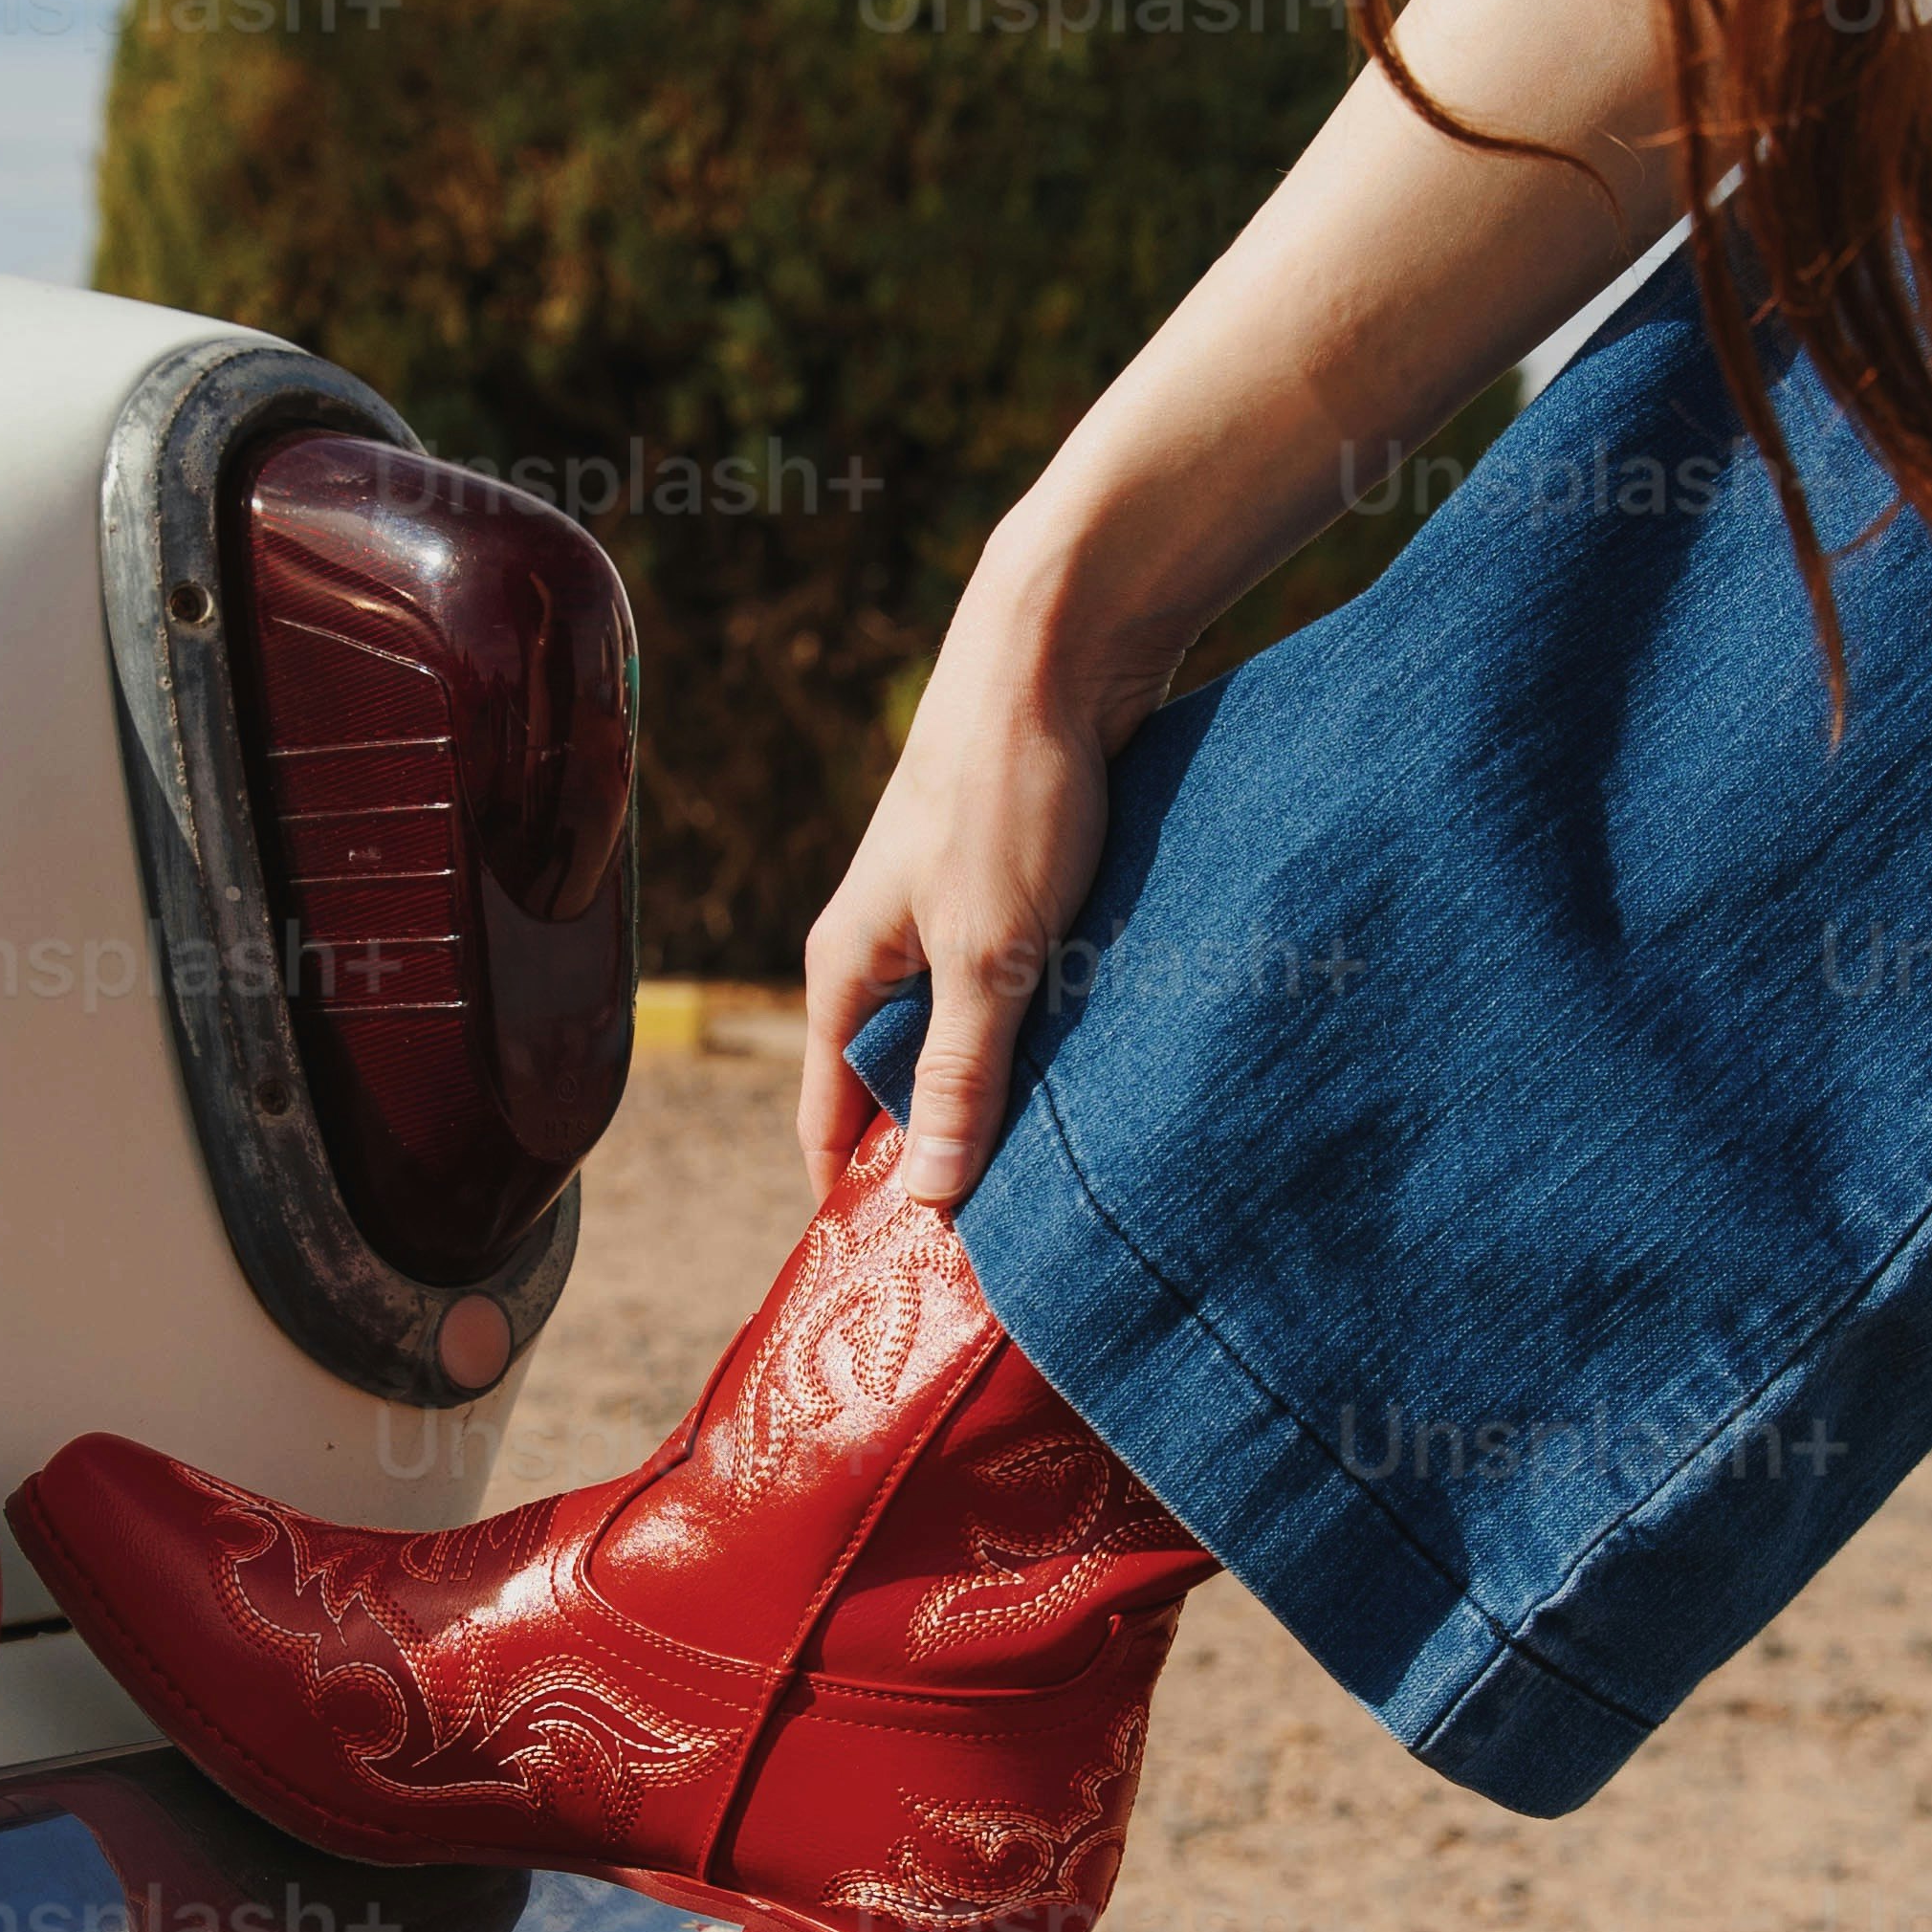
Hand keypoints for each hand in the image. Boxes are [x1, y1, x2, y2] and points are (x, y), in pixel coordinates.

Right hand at [798, 528, 1182, 1214]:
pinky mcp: (1010, 888)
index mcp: (845, 969)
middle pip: (897, 1084)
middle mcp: (882, 947)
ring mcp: (945, 916)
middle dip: (944, 1156)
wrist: (1061, 648)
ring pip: (966, 1036)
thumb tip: (926, 1200)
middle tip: (1006, 1250)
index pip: (827, 1119)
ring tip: (1066, 1173)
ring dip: (1009, 1095)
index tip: (898, 1284)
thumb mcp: (988, 955)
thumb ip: (960, 1076)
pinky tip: (1104, 1072)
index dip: (855, 1198)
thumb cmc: (1010, 794)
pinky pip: (1018, 991)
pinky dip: (1050, 1034)